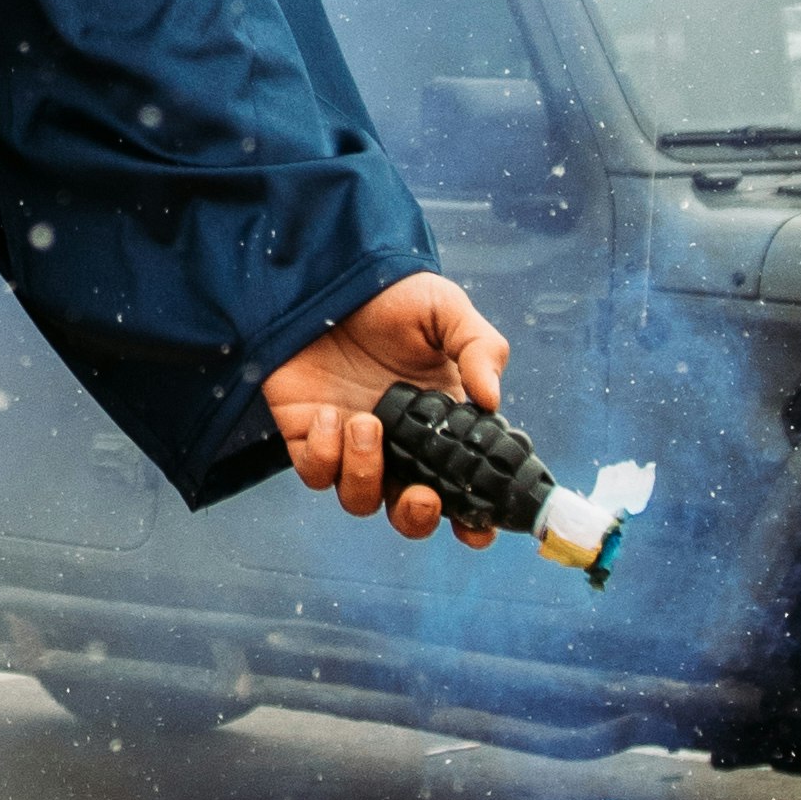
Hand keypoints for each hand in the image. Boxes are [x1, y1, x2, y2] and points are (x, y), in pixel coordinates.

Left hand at [262, 271, 512, 536]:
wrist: (328, 272)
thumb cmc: (392, 293)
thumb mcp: (447, 311)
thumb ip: (479, 350)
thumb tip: (493, 400)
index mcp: (439, 424)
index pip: (460, 487)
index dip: (471, 518)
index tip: (476, 528)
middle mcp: (397, 444)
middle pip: (408, 512)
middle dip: (416, 518)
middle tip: (421, 495)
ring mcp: (351, 443)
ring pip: (359, 499)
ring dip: (366, 474)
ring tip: (366, 423)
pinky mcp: (307, 435)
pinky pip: (315, 472)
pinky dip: (323, 455)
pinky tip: (328, 415)